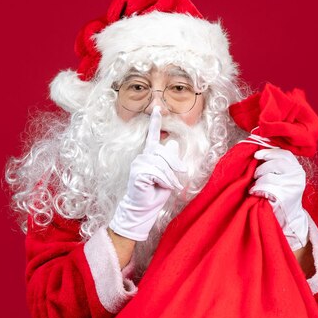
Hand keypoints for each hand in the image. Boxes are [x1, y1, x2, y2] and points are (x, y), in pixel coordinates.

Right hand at [108, 108, 186, 241]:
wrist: (143, 209)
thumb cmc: (154, 193)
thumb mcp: (167, 175)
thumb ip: (169, 160)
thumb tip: (171, 142)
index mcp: (149, 155)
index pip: (152, 136)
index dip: (155, 122)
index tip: (157, 108)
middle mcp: (142, 157)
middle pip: (164, 151)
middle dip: (175, 165)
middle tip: (180, 180)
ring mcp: (138, 164)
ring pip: (162, 162)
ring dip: (171, 176)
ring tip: (171, 187)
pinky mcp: (137, 172)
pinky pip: (157, 171)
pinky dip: (165, 180)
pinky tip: (162, 187)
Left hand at [250, 148, 308, 249]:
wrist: (287, 218)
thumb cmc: (279, 195)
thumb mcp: (281, 177)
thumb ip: (274, 165)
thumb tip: (257, 152)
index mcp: (297, 168)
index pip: (284, 154)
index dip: (269, 152)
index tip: (257, 155)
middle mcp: (297, 175)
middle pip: (273, 163)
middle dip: (260, 170)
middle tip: (256, 177)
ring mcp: (292, 185)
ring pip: (267, 175)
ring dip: (257, 182)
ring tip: (258, 188)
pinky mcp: (285, 195)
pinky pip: (264, 187)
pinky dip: (256, 190)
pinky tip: (256, 193)